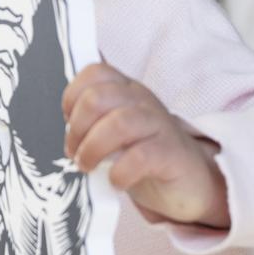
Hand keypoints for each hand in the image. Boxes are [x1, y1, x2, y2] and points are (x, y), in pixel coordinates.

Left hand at [62, 63, 229, 228]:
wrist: (191, 180)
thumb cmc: (145, 155)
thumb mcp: (117, 131)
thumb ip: (93, 121)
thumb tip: (62, 124)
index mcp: (126, 91)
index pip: (95, 72)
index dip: (73, 96)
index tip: (69, 123)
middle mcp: (142, 101)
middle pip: (99, 97)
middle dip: (78, 128)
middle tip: (75, 153)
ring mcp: (159, 125)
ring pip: (119, 123)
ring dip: (94, 148)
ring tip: (88, 167)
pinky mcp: (172, 154)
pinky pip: (141, 156)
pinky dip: (121, 172)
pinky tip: (117, 182)